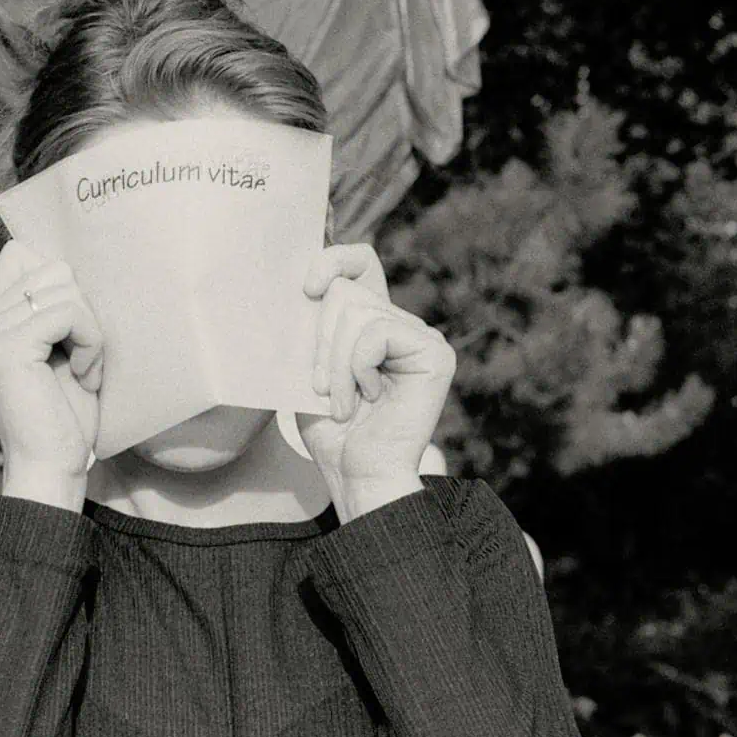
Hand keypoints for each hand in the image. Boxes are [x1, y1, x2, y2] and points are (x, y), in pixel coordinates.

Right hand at [0, 240, 103, 499]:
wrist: (50, 469)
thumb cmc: (65, 419)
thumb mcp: (63, 352)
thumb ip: (57, 307)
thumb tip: (73, 262)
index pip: (22, 253)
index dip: (62, 283)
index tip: (73, 332)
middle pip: (54, 268)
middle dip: (83, 311)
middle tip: (82, 360)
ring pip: (65, 286)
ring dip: (90, 331)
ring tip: (83, 371)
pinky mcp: (7, 345)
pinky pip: (69, 312)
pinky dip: (90, 343)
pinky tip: (84, 377)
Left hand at [295, 243, 456, 512]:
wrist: (357, 475)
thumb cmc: (332, 433)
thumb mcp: (309, 369)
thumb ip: (312, 326)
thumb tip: (302, 283)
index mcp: (375, 324)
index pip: (360, 262)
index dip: (332, 261)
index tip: (306, 290)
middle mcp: (402, 324)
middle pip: (346, 290)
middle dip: (321, 341)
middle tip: (321, 388)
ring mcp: (422, 337)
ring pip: (356, 312)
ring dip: (335, 363)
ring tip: (342, 402)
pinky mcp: (434, 353)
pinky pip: (375, 332)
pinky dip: (356, 367)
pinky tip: (367, 398)